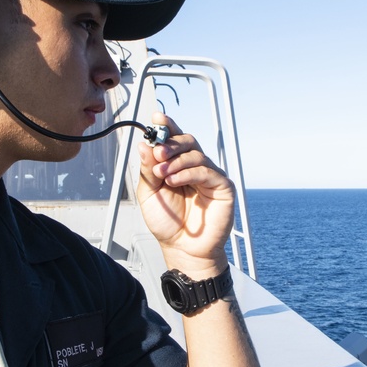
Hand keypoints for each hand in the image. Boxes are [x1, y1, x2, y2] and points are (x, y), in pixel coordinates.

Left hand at [136, 113, 233, 276]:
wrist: (182, 248)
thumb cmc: (168, 223)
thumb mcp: (149, 194)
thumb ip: (148, 170)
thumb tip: (144, 145)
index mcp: (178, 166)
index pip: (175, 140)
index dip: (168, 127)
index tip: (157, 118)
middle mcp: (195, 167)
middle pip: (188, 141)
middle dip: (171, 143)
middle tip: (158, 153)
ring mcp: (210, 176)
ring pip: (196, 154)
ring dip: (176, 160)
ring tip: (163, 174)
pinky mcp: (222, 186)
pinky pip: (206, 171)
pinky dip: (188, 172)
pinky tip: (174, 180)